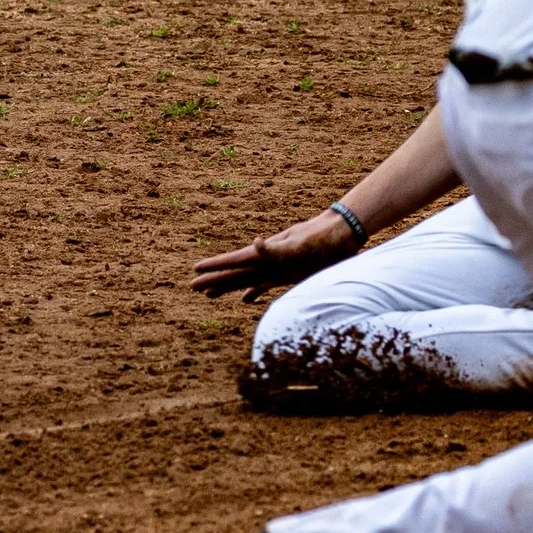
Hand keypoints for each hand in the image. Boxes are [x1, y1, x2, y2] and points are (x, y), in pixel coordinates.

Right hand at [189, 210, 358, 300]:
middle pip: (236, 273)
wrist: (340, 233)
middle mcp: (268, 262)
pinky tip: (246, 299)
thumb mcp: (298, 242)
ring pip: (246, 280)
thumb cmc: (321, 238)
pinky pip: (266, 285)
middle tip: (192, 287)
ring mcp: (278, 268)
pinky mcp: (290, 274)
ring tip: (210, 294)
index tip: (195, 269)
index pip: (235, 262)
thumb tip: (256, 243)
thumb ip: (276, 248)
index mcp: (266, 255)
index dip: (215, 266)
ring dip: (229, 287)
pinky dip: (254, 292)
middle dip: (214, 280)